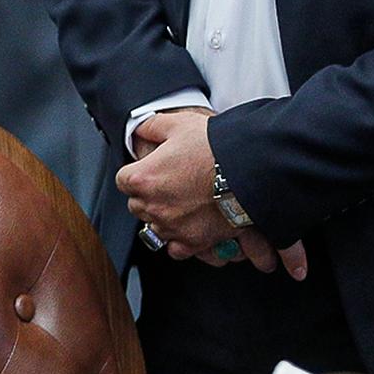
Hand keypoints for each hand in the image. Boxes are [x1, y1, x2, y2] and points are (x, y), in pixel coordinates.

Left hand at [120, 111, 306, 279]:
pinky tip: (190, 225)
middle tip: (169, 185)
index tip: (149, 170)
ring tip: (182, 203)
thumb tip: (140, 129)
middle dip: (148, 196)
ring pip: (154, 227)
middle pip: (136, 205)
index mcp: (143, 178)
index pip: (123, 181)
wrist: (250, 170)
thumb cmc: (215, 147)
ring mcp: (172, 226)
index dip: (137, 174)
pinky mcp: (193, 242)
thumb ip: (152, 127)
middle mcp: (153, 206)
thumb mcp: (179, 124)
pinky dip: (180, 239)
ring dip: (163, 217)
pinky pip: (175, 248)